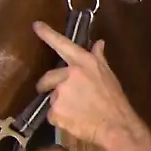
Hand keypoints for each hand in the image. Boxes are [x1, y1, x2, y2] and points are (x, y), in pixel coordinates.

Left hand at [33, 20, 142, 148]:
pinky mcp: (55, 111)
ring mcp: (60, 93)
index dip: (48, 34)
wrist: (115, 125)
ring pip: (52, 97)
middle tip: (64, 97)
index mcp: (83, 63)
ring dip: (60, 104)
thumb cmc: (114, 99)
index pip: (62, 44)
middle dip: (50, 86)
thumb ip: (99, 58)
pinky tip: (74, 120)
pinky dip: (59, 118)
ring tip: (77, 111)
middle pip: (48, 78)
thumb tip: (99, 43)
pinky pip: (52, 114)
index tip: (36, 25)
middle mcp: (68, 74)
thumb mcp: (108, 75)